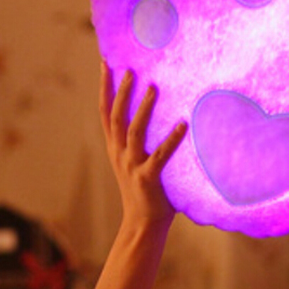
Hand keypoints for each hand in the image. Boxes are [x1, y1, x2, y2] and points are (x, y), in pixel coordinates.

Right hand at [99, 61, 186, 227]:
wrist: (142, 225)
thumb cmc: (148, 194)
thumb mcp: (138, 164)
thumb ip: (145, 145)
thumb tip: (167, 118)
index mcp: (115, 149)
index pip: (105, 113)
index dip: (105, 88)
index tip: (105, 64)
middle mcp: (119, 154)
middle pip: (116, 117)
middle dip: (121, 92)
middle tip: (129, 69)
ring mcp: (132, 166)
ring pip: (133, 131)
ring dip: (143, 108)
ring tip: (154, 88)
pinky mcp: (148, 178)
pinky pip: (161, 155)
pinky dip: (172, 139)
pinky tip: (183, 124)